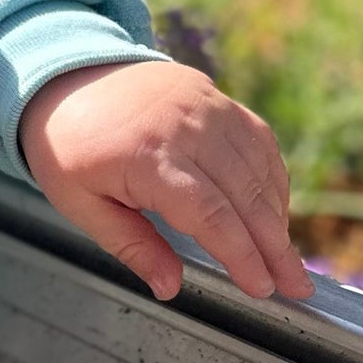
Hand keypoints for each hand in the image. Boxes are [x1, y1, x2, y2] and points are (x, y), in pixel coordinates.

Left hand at [17, 60, 313, 303]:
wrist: (67, 74)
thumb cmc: (69, 145)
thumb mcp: (79, 203)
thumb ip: (130, 245)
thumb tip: (170, 288)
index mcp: (146, 156)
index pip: (209, 213)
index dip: (241, 253)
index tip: (261, 287)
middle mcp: (185, 128)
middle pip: (245, 195)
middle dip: (275, 246)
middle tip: (295, 286)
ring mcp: (205, 107)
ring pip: (258, 169)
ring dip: (277, 216)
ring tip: (284, 257)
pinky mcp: (216, 98)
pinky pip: (258, 140)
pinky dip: (271, 178)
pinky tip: (273, 211)